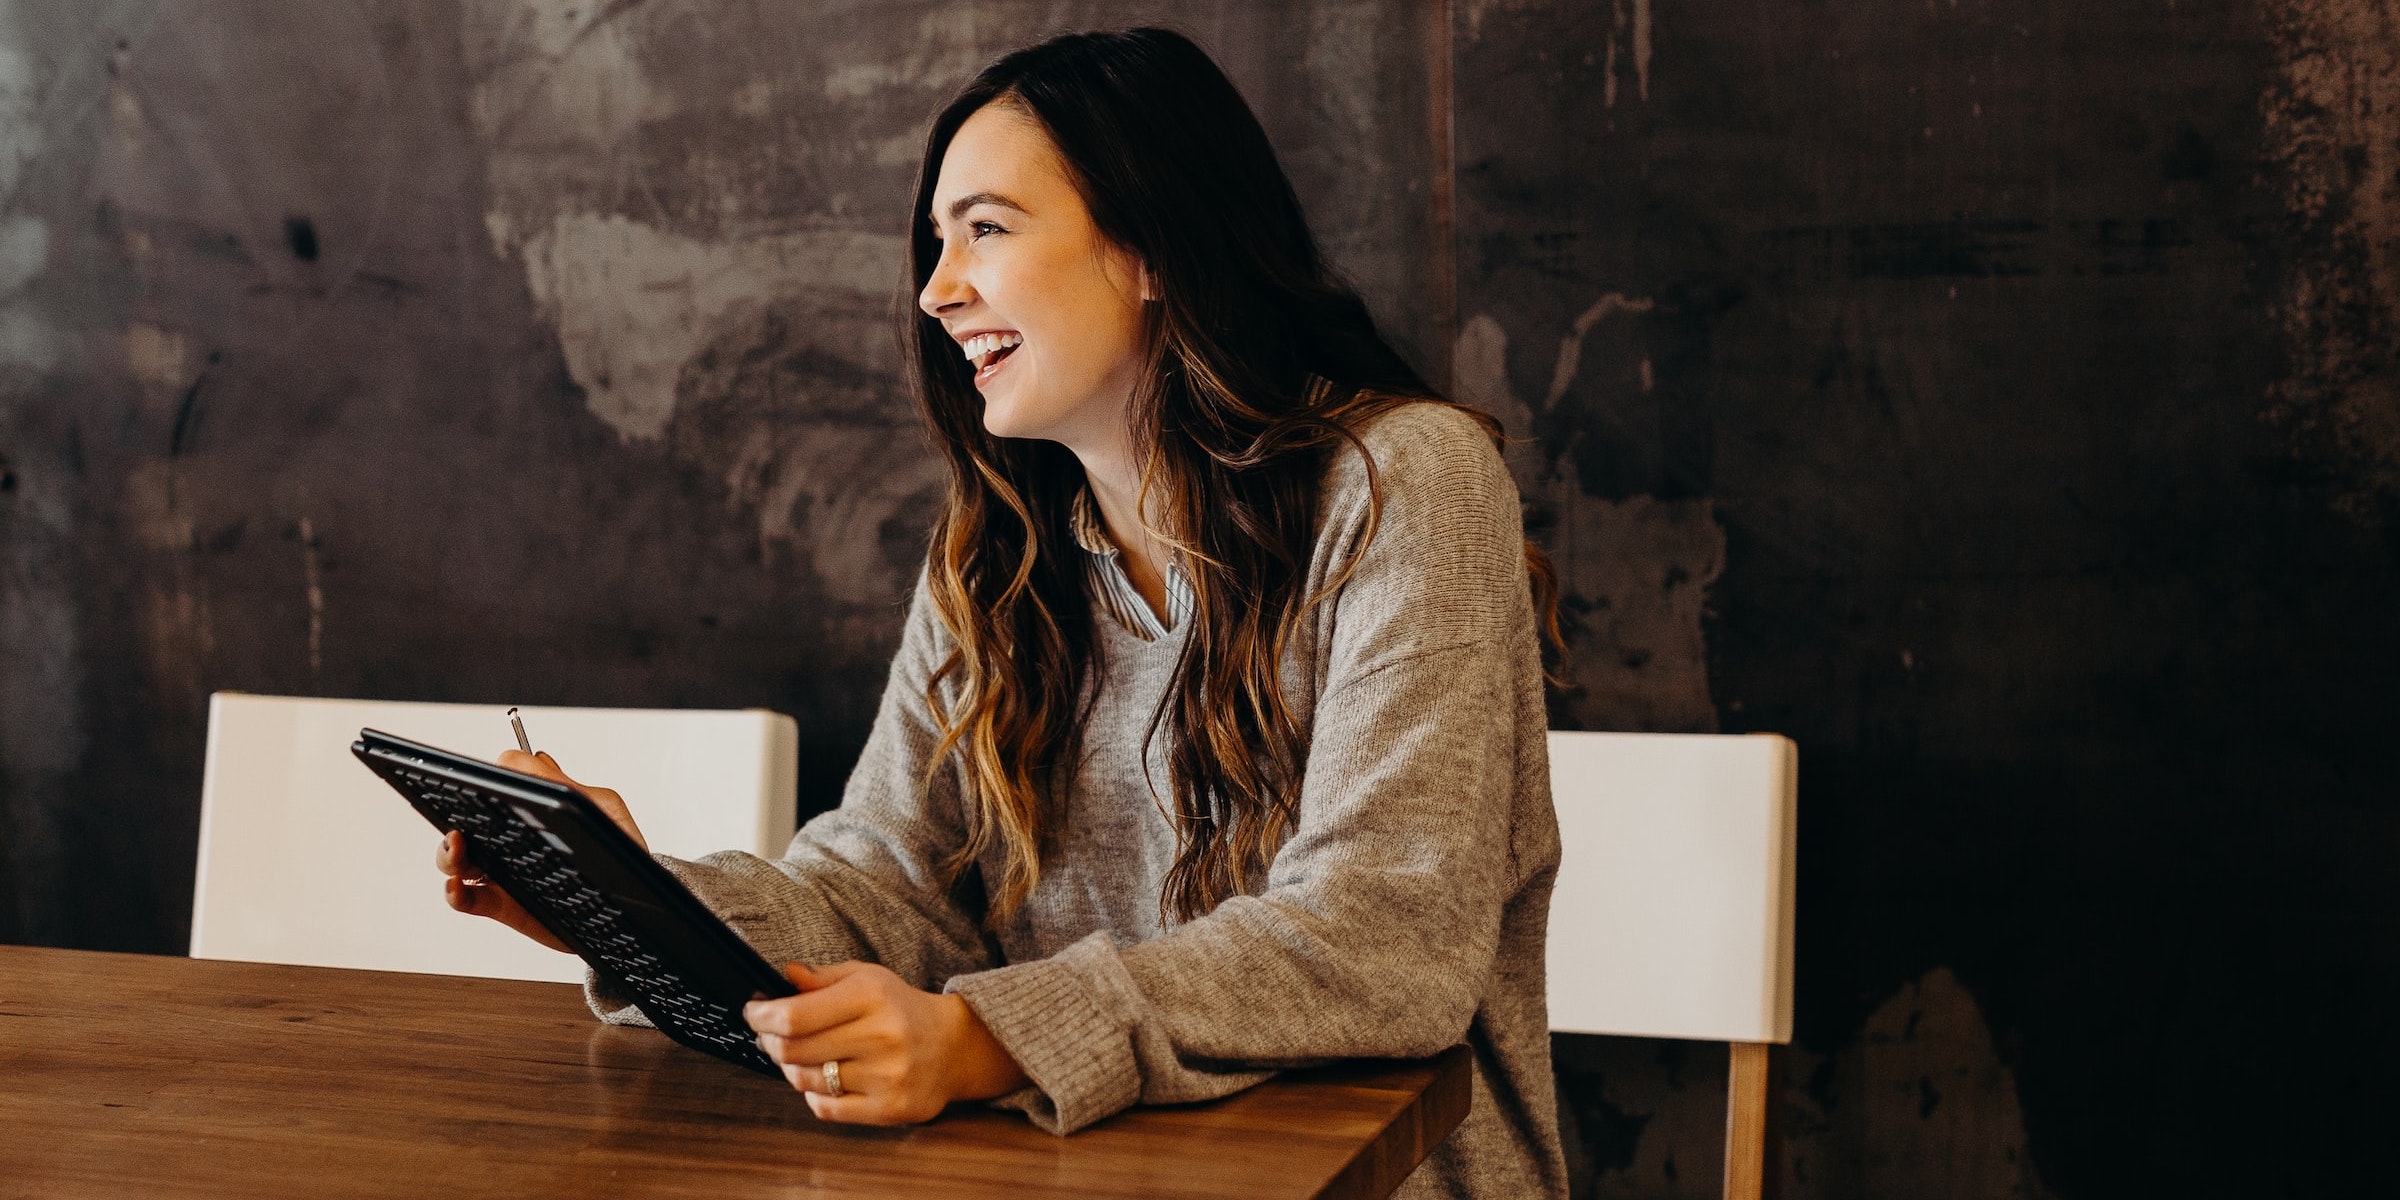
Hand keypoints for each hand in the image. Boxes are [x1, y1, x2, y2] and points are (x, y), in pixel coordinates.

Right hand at [435, 750, 649, 951]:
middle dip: (452, 815)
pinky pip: (467, 899)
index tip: (485, 782)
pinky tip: (457, 886)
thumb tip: (536, 758)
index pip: (496, 788)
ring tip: (457, 847)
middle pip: (466, 821)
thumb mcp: (605, 809)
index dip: (485, 782)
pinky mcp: (503, 905)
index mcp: (533, 810)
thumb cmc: (622, 848)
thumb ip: (570, 786)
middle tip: (460, 819)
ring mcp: (504, 871)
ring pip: (458, 859)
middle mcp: (511, 838)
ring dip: (447, 852)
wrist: (636, 901)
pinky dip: (455, 893)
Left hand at [744, 961, 1030, 1124]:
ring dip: (790, 1068)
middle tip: (768, 1036)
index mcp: (871, 996)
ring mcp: (886, 1076)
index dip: (762, 1017)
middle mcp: (881, 1036)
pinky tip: (823, 1079)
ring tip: (799, 1057)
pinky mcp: (889, 1108)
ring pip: (805, 1081)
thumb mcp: (867, 978)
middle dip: (769, 1042)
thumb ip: (822, 978)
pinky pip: (826, 1108)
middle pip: (793, 1050)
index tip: (753, 1013)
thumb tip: (784, 976)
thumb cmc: (901, 1009)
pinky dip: (814, 1094)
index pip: (794, 1015)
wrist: (953, 1046)